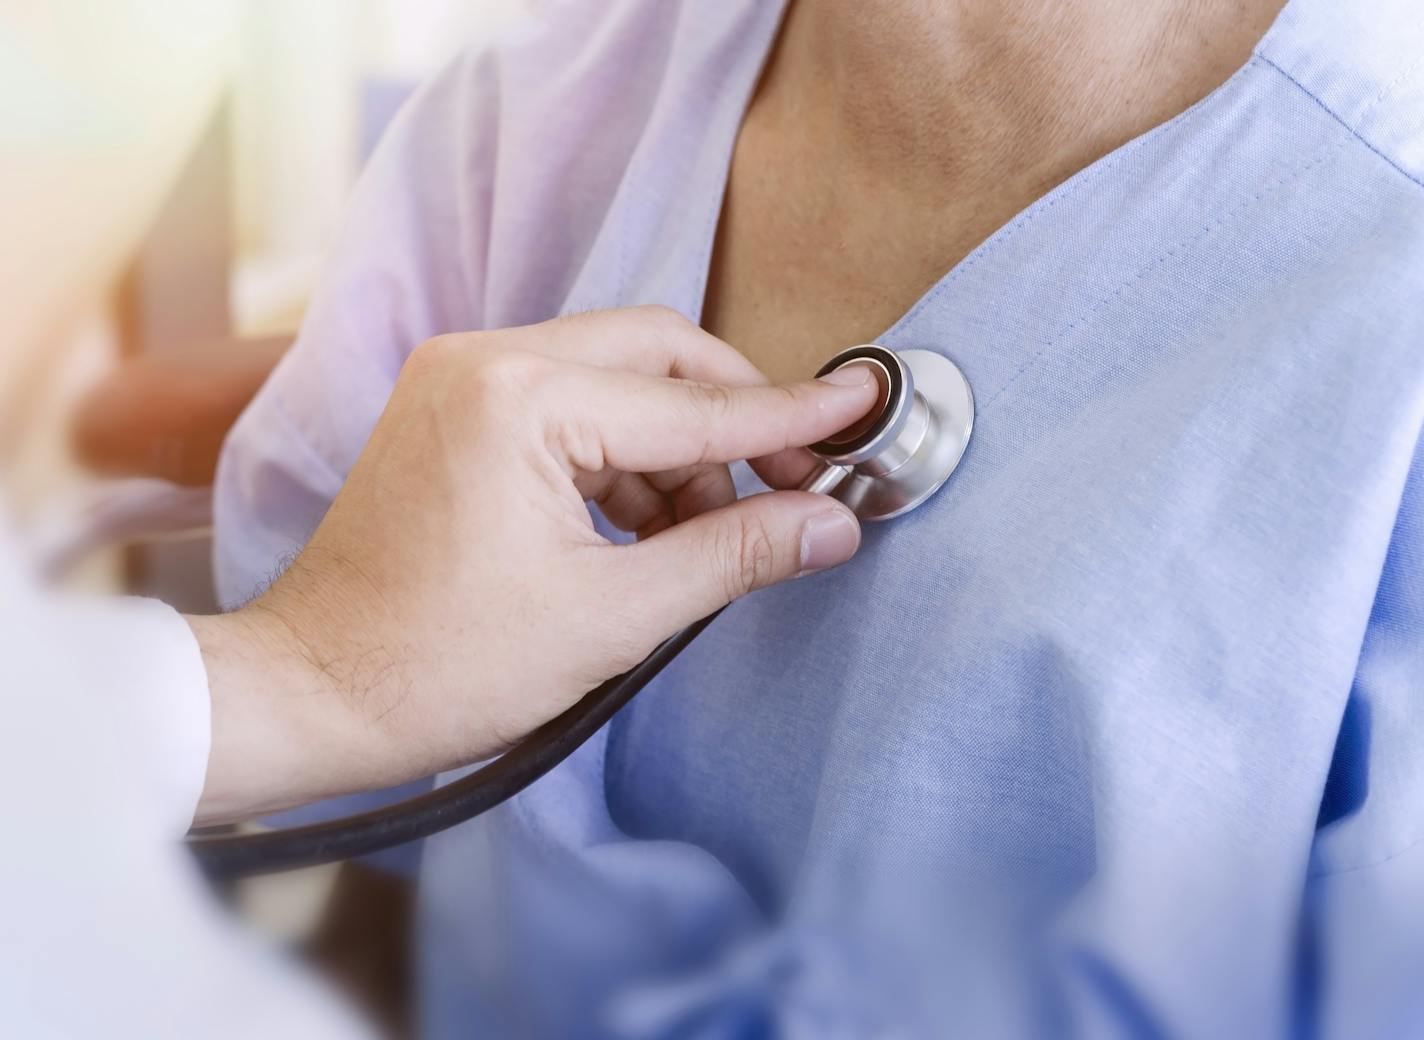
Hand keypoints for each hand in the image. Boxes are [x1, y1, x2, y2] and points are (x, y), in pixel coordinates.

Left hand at [189, 307, 875, 822]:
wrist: (311, 693)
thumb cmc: (439, 668)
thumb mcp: (611, 617)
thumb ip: (733, 554)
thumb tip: (831, 523)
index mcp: (522, 400)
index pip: (694, 406)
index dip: (791, 416)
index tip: (863, 404)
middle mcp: (486, 358)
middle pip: (659, 355)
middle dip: (731, 419)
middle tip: (795, 482)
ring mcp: (460, 375)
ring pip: (617, 381)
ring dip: (674, 450)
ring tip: (693, 542)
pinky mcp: (451, 406)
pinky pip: (569, 405)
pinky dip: (619, 459)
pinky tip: (637, 531)